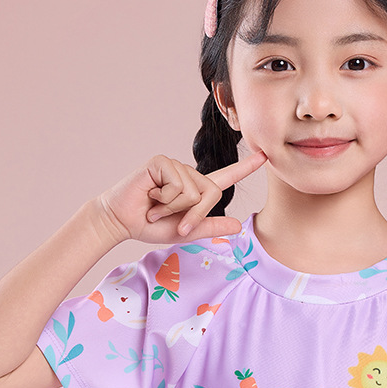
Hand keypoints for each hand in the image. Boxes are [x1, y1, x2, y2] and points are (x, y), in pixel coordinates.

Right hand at [95, 149, 267, 244]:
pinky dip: (166, 200)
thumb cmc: (149, 225)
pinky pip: (179, 186)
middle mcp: (187, 174)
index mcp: (195, 189)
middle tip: (173, 222)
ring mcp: (174, 165)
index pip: (225, 177)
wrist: (121, 221)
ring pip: (194, 191)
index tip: (265, 156)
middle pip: (211, 193)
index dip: (245, 167)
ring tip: (156, 207)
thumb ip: (210, 227)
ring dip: (174, 208)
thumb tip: (239, 226)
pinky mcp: (161, 162)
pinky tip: (151, 196)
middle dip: (194, 215)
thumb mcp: (185, 231)